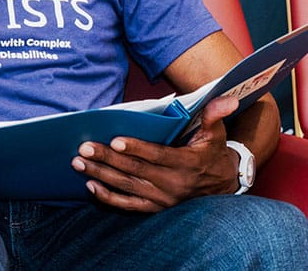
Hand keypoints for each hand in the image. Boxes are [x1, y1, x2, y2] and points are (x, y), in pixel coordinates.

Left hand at [71, 96, 240, 211]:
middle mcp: (173, 184)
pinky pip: (128, 205)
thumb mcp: (217, 132)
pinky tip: (91, 186)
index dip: (137, 148)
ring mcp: (162, 199)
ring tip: (80, 163)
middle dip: (107, 159)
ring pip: (127, 186)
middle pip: (135, 171)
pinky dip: (109, 197)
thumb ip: (216, 114)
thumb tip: (228, 99)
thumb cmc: (214, 152)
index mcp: (187, 163)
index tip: (116, 140)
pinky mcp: (155, 208)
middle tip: (84, 148)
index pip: (158, 156)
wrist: (222, 185)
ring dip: (101, 175)